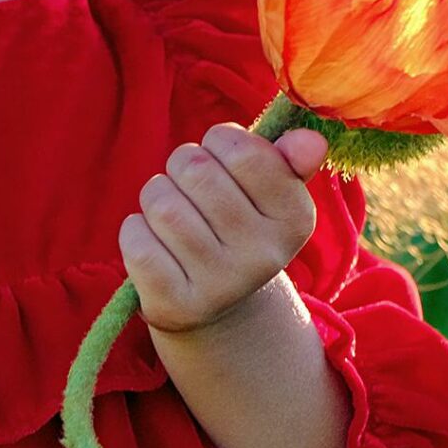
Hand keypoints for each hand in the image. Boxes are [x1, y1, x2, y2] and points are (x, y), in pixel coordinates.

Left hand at [119, 123, 329, 336]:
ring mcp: (219, 285)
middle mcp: (263, 256)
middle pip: (195, 169)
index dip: (220, 140)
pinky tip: (156, 242)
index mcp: (295, 219)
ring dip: (157, 196)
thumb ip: (290, 160)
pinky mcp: (175, 304)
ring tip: (173, 214)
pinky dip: (137, 230)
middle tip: (191, 185)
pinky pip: (136, 239)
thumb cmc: (241, 226)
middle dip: (183, 165)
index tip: (221, 156)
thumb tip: (311, 139)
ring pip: (161, 204)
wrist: (220, 308)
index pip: (242, 151)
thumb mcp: (274, 194)